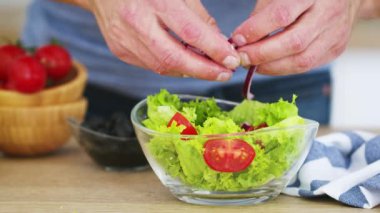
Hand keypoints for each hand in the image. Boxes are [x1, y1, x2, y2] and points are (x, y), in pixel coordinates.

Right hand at [87, 0, 239, 80]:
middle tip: (225, 73)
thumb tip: (219, 43)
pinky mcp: (120, 51)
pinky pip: (152, 65)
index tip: (232, 60)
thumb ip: (199, 17)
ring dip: (190, 71)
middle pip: (175, 58)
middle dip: (204, 71)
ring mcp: (125, 40)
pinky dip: (172, 67)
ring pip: (163, 67)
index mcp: (154, 1)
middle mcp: (137, 22)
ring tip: (209, 69)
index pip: (190, 32)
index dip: (214, 50)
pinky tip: (185, 64)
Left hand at [232, 0, 362, 74]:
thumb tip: (242, 39)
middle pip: (293, 42)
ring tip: (251, 64)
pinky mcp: (335, 50)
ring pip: (301, 60)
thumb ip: (263, 13)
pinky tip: (269, 65)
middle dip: (262, 54)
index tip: (237, 39)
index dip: (256, 30)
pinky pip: (306, 66)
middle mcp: (327, 14)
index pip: (281, 15)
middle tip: (241, 58)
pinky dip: (283, 68)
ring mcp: (335, 34)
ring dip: (271, 67)